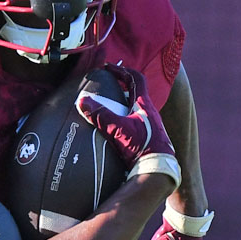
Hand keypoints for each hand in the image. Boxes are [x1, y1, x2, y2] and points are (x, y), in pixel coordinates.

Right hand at [76, 63, 179, 185]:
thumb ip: (100, 115)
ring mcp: (152, 127)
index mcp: (144, 105)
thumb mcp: (117, 129)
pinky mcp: (150, 140)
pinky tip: (115, 132)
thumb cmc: (142, 147)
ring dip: (122, 108)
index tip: (108, 68)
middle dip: (120, 90)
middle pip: (135, 94)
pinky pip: (136, 125)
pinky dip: (125, 123)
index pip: (135, 78)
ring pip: (136, 111)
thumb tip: (82, 101)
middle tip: (106, 89)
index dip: (121, 70)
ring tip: (107, 112)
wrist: (158, 171)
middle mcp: (151, 113)